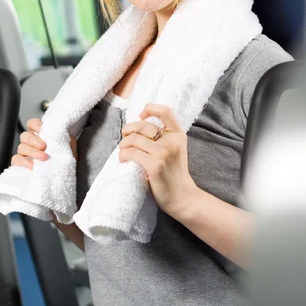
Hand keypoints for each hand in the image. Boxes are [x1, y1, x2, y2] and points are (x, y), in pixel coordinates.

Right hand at [11, 119, 77, 169]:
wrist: (65, 173)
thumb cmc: (65, 157)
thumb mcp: (68, 142)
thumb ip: (62, 134)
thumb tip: (58, 129)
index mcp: (41, 134)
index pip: (32, 124)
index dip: (34, 124)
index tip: (41, 129)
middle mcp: (31, 143)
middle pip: (25, 136)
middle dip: (34, 140)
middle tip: (44, 146)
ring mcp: (25, 154)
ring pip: (21, 147)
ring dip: (32, 152)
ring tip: (43, 158)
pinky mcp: (21, 165)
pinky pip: (16, 160)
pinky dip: (24, 162)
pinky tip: (33, 166)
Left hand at [118, 104, 197, 219]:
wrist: (183, 197)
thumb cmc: (174, 173)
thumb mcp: (175, 149)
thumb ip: (163, 137)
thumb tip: (136, 127)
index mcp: (178, 134)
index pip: (165, 111)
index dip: (150, 108)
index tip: (141, 116)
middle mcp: (172, 141)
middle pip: (142, 125)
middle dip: (127, 130)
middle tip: (125, 138)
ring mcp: (164, 153)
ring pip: (133, 139)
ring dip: (123, 145)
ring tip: (123, 152)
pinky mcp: (155, 165)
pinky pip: (131, 153)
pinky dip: (123, 155)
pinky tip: (124, 160)